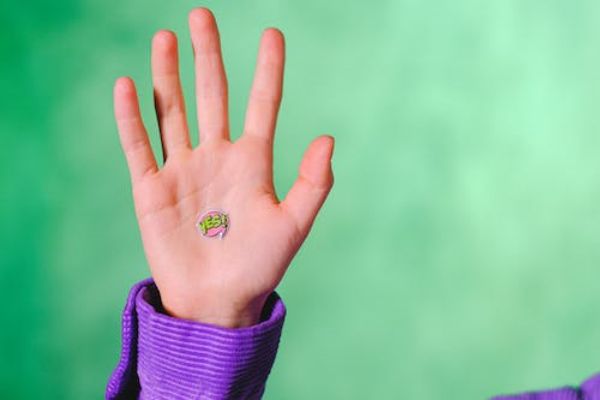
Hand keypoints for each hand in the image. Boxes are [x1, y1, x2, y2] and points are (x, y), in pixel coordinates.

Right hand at [113, 8, 333, 327]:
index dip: (268, 70)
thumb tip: (327, 137)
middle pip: (211, 95)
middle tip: (202, 15)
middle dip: (208, 55)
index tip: (273, 34)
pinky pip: (139, 146)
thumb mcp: (294, 224)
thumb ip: (313, 183)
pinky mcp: (151, 190)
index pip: (262, 104)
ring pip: (173, 111)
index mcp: (253, 163)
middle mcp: (216, 158)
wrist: (218, 302)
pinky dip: (132, 117)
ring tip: (166, 37)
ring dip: (168, 75)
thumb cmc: (259, 266)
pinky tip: (129, 84)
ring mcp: (182, 170)